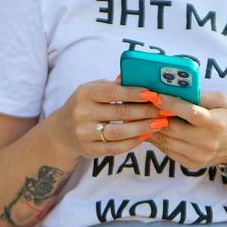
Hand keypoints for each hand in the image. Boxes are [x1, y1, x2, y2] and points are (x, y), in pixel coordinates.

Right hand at [46, 80, 180, 159]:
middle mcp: (82, 113)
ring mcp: (84, 133)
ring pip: (119, 132)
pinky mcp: (89, 150)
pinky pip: (115, 148)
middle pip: (120, 113)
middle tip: (164, 110)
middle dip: (146, 111)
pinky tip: (145, 136)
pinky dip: (132, 143)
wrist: (61, 132)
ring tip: (160, 124)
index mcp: (85, 93)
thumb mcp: (93, 90)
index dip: (134, 93)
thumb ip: (114, 86)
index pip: (112, 92)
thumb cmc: (84, 105)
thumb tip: (138, 77)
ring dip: (143, 128)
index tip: (153, 94)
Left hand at [131, 88, 226, 170]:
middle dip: (153, 116)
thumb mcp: (222, 100)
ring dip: (150, 128)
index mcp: (216, 124)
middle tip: (139, 104)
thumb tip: (175, 88)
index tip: (154, 94)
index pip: (190, 113)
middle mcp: (207, 142)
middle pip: (173, 129)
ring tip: (139, 115)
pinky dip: (157, 139)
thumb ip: (200, 95)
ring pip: (166, 141)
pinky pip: (168, 151)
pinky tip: (149, 128)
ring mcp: (198, 156)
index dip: (170, 104)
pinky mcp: (191, 164)